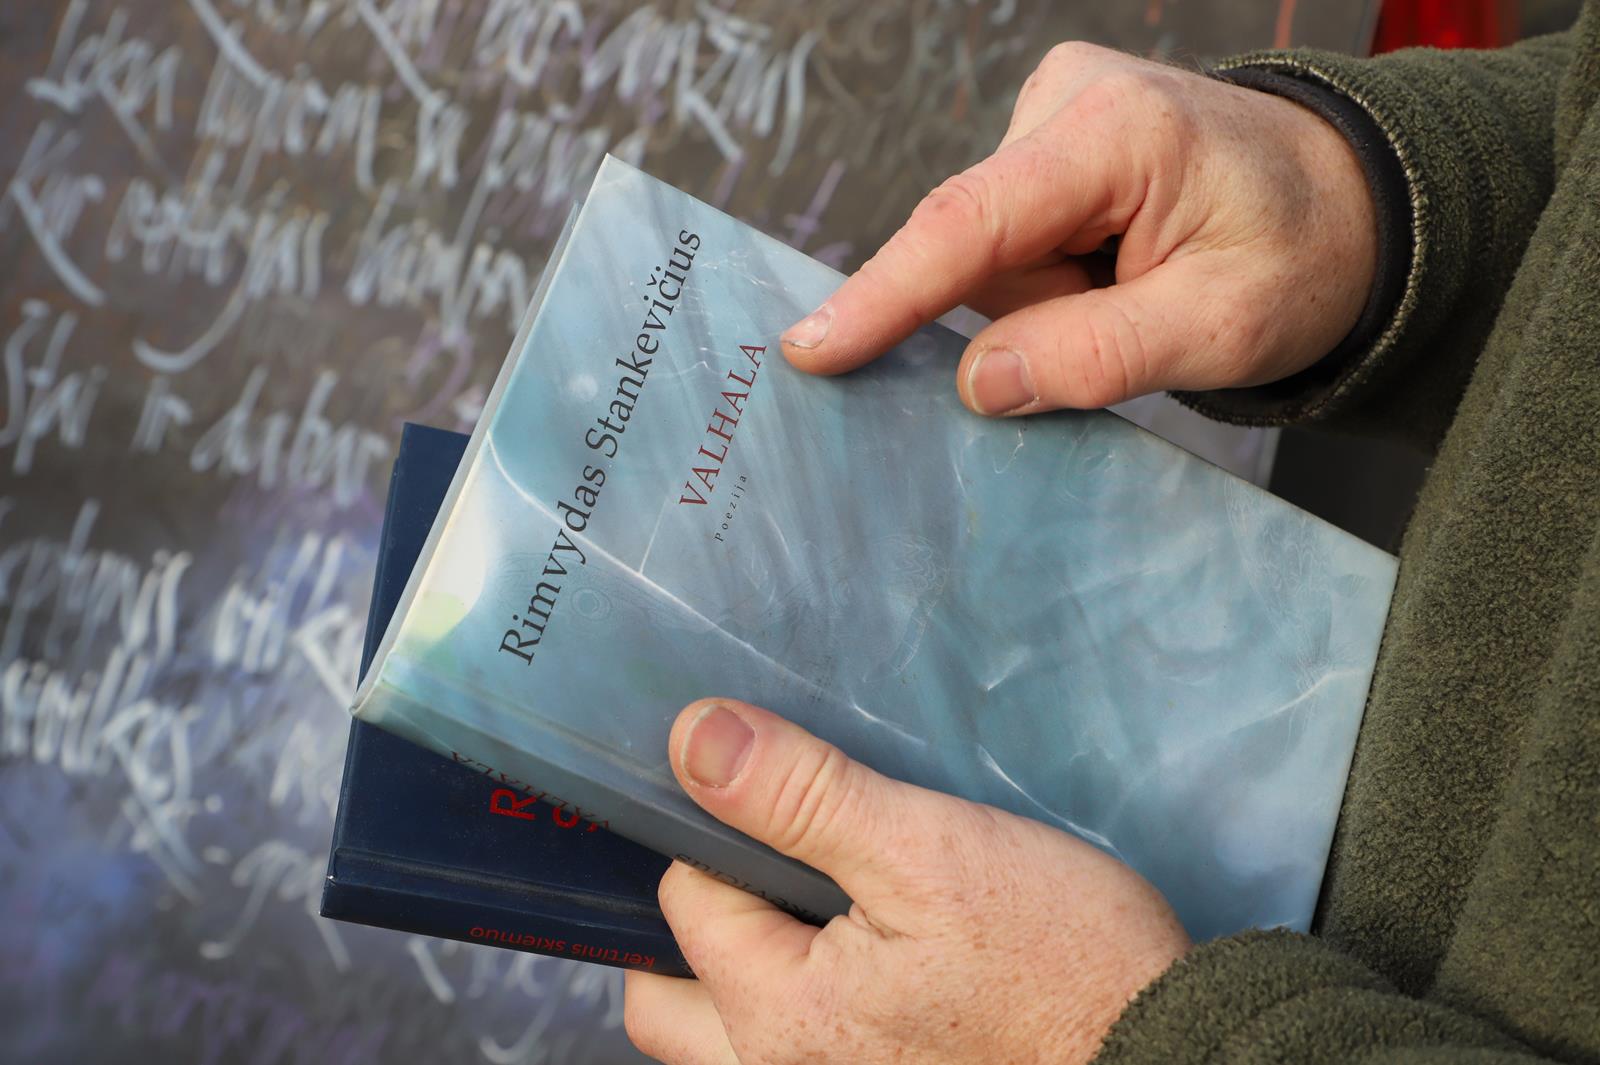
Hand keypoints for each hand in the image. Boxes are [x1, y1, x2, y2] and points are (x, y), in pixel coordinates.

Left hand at [623, 699, 1190, 1063]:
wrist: (1165, 1061)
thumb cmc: (1060, 964)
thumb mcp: (931, 851)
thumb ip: (802, 798)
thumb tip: (693, 738)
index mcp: (778, 1015)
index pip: (685, 900)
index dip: (722, 835)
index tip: (786, 806)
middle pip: (669, 1000)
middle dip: (699, 926)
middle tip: (772, 869)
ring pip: (719, 1045)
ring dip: (734, 979)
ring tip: (809, 918)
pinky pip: (787, 1061)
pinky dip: (793, 1014)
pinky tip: (858, 968)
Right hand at [780, 42, 1377, 413]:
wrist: (1347, 204)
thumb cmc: (1302, 256)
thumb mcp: (1223, 328)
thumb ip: (1097, 356)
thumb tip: (976, 382)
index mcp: (1117, 133)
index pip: (970, 225)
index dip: (886, 296)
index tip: (809, 350)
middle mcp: (1068, 102)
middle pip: (975, 251)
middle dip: (1030, 315)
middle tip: (1132, 320)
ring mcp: (1054, 115)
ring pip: (988, 257)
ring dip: (1048, 302)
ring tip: (1140, 290)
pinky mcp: (1049, 145)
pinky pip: (1007, 244)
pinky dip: (1051, 282)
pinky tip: (1116, 272)